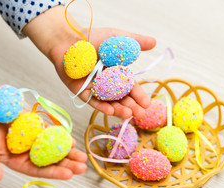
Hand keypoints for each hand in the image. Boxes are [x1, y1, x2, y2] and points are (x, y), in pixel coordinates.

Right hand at [0, 83, 86, 180]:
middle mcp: (30, 154)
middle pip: (52, 162)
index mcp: (19, 163)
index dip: (54, 173)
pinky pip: (53, 135)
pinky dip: (63, 138)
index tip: (69, 175)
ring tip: (83, 156)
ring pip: (55, 149)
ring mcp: (36, 142)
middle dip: (68, 165)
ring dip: (70, 153)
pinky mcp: (40, 130)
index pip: (39, 170)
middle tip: (83, 167)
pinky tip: (73, 142)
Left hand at [24, 5, 156, 118]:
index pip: (130, 87)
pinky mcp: (80, 90)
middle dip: (131, 107)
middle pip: (121, 98)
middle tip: (140, 115)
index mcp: (117, 73)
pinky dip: (101, 105)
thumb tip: (155, 42)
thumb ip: (135, 41)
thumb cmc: (92, 36)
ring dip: (119, 109)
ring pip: (108, 102)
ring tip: (128, 115)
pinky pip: (92, 100)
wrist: (68, 37)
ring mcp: (94, 88)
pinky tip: (111, 111)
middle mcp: (106, 83)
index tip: (147, 104)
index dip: (139, 96)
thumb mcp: (117, 38)